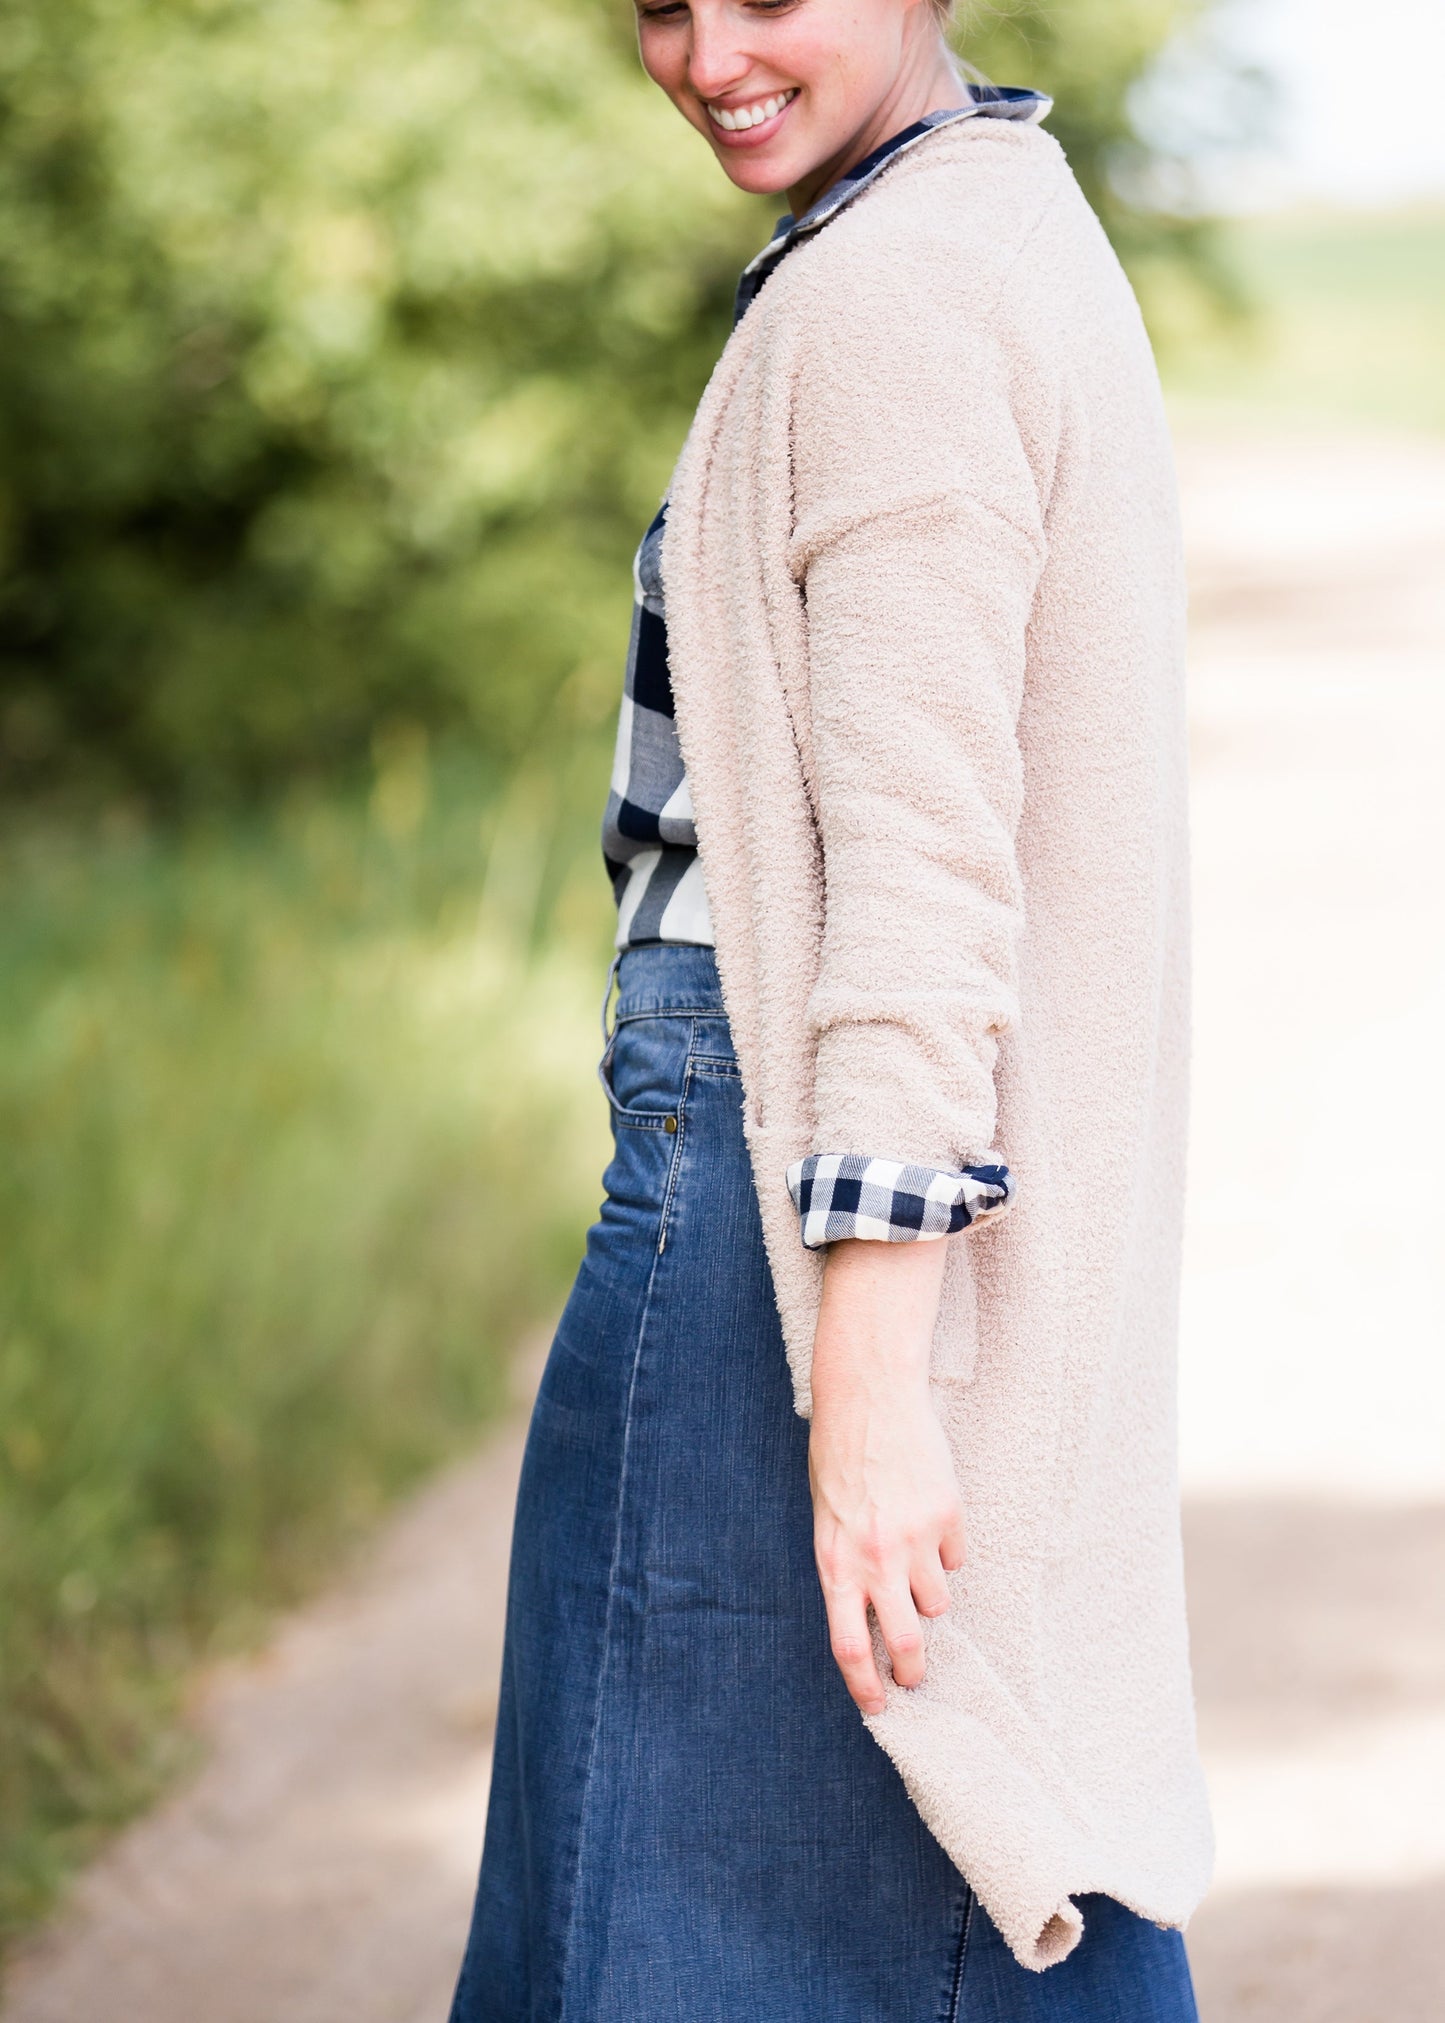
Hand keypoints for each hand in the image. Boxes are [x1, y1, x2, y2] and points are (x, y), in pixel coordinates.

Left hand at [807, 1237, 965, 1714]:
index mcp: (835, 1562)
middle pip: (906, 1642)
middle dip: (914, 1670)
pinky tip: (929, 1516)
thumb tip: (869, 1617)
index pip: (849, 1645)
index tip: (877, 1706)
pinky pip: (956, 1556)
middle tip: (916, 1677)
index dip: (865, 1684)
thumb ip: (845, 1567)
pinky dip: (947, 1550)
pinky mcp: (948, 1516)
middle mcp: (875, 1558)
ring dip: (930, 1594)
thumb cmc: (839, 1458)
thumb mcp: (826, 1519)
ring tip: (915, 1558)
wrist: (869, 1398)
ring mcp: (915, 1539)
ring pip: (939, 1601)